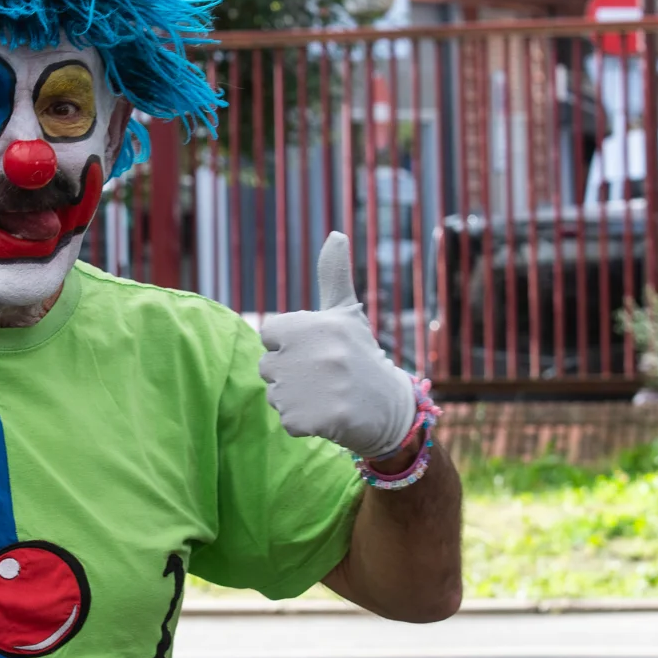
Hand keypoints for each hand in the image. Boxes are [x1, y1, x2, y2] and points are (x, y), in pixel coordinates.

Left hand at [257, 232, 415, 459]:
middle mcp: (315, 352)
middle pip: (267, 366)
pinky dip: (302, 424)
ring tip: (326, 395)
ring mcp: (315, 387)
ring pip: (274, 395)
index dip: (289, 345)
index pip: (268, 334)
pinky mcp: (315, 420)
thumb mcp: (346, 313)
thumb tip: (335, 233)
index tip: (317, 350)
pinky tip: (327, 416)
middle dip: (289, 375)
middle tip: (324, 377)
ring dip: (295, 400)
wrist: (390, 409)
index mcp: (317, 323)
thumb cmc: (360, 356)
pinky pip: (286, 421)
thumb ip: (334, 275)